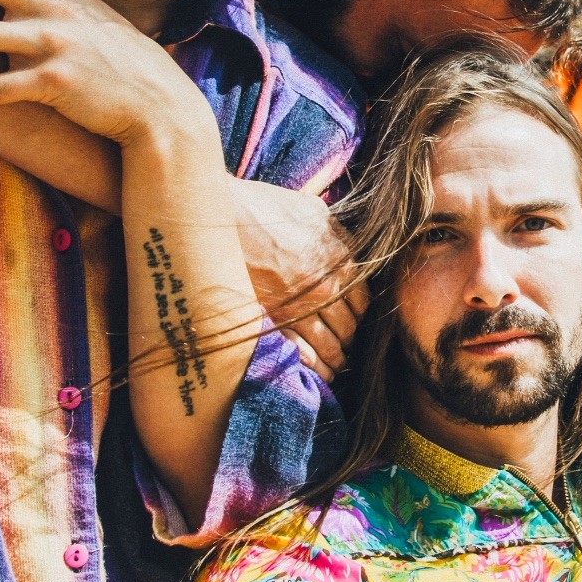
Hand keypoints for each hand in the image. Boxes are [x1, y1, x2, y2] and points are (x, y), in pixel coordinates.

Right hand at [229, 178, 368, 382]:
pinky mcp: (274, 322)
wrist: (220, 219)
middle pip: (348, 327)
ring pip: (330, 346)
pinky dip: (314, 368)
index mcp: (338, 258)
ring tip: (334, 365)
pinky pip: (303, 356)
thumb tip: (343, 242)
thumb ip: (333, 231)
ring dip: (335, 359)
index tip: (351, 318)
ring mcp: (300, 308)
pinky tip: (316, 373)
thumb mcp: (310, 208)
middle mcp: (325, 286)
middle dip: (347, 337)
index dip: (358, 313)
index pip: (362, 299)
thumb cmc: (262, 208)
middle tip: (342, 343)